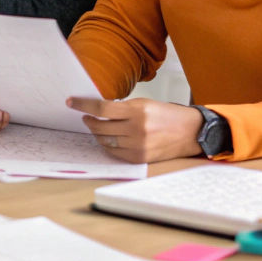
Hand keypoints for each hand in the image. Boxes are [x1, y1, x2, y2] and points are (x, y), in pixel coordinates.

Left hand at [67, 96, 202, 163]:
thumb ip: (122, 108)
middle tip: (85, 116)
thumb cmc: (167, 114)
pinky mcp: (140, 158)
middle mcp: (136, 130)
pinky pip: (115, 153)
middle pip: (100, 127)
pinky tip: (108, 139)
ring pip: (105, 141)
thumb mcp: (144, 104)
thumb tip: (98, 110)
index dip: (83, 105)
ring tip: (96, 127)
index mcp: (137, 111)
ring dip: (97, 133)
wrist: (190, 131)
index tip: (71, 102)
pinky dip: (107, 145)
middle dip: (89, 121)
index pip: (101, 109)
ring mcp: (138, 146)